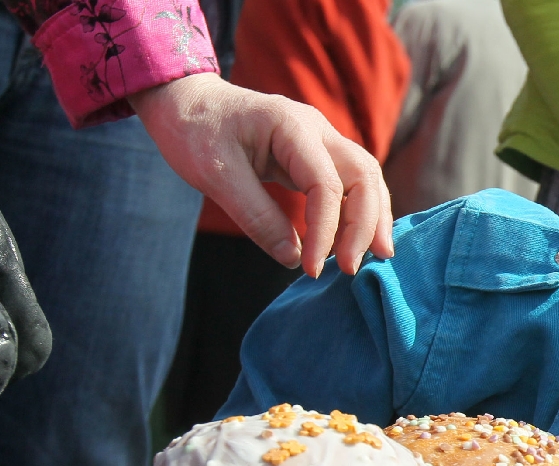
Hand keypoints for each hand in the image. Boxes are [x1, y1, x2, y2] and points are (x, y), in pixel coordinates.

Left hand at [129, 73, 392, 277]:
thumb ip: (256, 216)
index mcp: (291, 126)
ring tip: (373, 258)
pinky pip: (350, 185)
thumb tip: (293, 259)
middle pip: (364, 176)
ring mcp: (321, 142)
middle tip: (351, 268)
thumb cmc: (194, 131)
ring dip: (372, 220)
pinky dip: (357, 214)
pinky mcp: (317, 158)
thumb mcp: (215, 176)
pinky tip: (354, 242)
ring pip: (366, 179)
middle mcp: (317, 130)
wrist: (186, 103)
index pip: (326, 184)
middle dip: (365, 225)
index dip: (325, 231)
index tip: (310, 269)